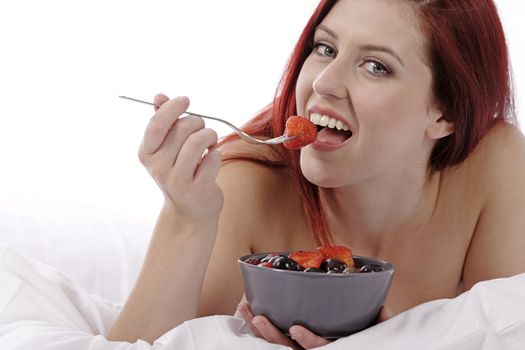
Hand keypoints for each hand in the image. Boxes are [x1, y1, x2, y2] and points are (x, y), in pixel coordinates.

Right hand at [138, 94, 223, 219]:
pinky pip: (213, 158)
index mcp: (146, 153)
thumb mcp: (167, 148)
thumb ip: (164, 121)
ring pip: (199, 141)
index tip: (186, 100)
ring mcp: (177, 180)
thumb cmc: (180, 170)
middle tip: (202, 130)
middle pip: (183, 128)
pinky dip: (216, 155)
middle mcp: (158, 167)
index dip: (173, 107)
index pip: (157, 123)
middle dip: (199, 123)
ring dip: (210, 136)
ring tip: (210, 142)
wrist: (189, 210)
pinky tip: (211, 161)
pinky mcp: (197, 189)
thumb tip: (159, 96)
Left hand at [235, 295, 394, 349]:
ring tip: (246, 310)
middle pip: (290, 348)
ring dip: (259, 329)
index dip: (309, 340)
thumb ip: (382, 322)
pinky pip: (272, 337)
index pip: (321, 348)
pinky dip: (258, 326)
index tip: (297, 328)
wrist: (361, 339)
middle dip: (271, 335)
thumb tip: (384, 310)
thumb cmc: (366, 332)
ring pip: (277, 344)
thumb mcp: (378, 329)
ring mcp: (300, 347)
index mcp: (335, 346)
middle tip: (258, 318)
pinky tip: (247, 310)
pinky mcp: (292, 340)